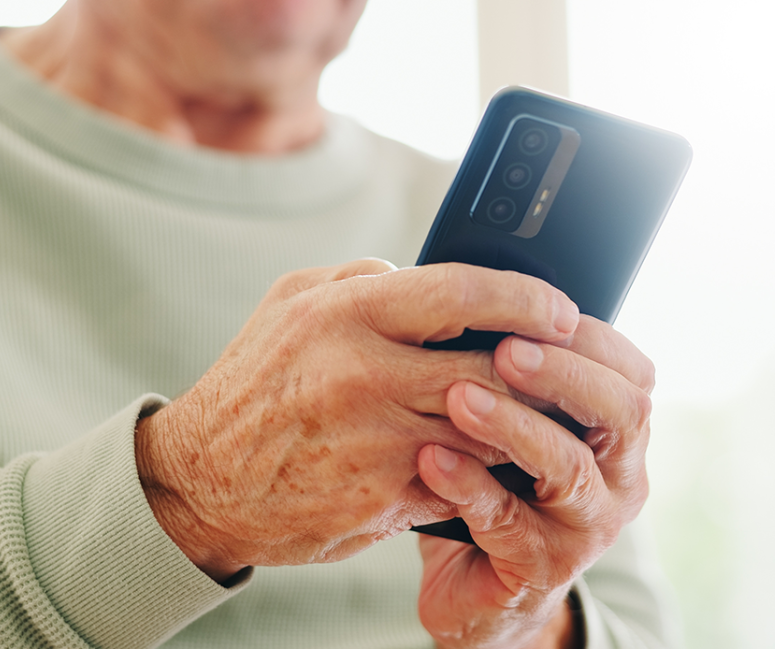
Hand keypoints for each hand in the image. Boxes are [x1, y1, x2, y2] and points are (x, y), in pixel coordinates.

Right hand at [135, 260, 579, 582]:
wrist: (202, 481)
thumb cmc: (255, 382)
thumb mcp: (291, 303)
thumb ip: (363, 277)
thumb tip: (432, 277)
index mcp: (344, 314)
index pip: (462, 293)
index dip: (525, 297)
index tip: (560, 308)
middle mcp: (365, 375)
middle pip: (493, 367)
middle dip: (545, 367)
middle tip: (572, 364)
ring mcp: (378, 442)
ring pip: (490, 428)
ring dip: (526, 421)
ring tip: (548, 410)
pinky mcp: (385, 498)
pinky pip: (462, 476)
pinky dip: (488, 465)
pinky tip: (499, 456)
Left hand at [416, 317, 653, 647]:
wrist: (478, 580)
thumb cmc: (497, 477)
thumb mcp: (517, 418)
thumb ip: (516, 371)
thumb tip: (479, 292)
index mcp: (618, 430)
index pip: (630, 371)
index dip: (588, 336)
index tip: (533, 307)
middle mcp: (619, 476)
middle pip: (622, 413)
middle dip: (564, 375)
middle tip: (507, 350)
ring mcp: (587, 527)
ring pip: (568, 469)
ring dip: (514, 425)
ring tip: (459, 397)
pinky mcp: (542, 567)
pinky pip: (508, 522)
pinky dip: (469, 484)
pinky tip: (432, 458)